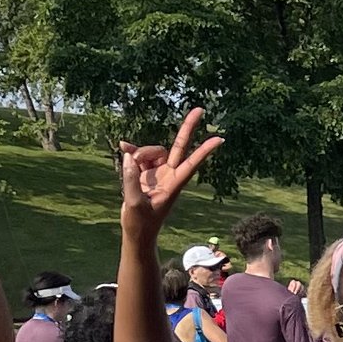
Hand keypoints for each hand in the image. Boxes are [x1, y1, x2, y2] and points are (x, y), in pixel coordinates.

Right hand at [121, 107, 224, 236]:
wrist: (136, 232)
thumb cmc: (140, 223)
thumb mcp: (134, 204)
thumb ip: (131, 179)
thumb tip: (129, 156)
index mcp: (173, 185)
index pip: (191, 164)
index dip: (204, 152)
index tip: (220, 139)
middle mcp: (168, 175)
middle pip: (180, 146)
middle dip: (188, 128)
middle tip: (201, 109)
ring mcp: (157, 173)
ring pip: (152, 151)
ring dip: (140, 152)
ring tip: (129, 161)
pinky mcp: (145, 174)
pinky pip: (139, 156)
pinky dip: (131, 152)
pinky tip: (122, 147)